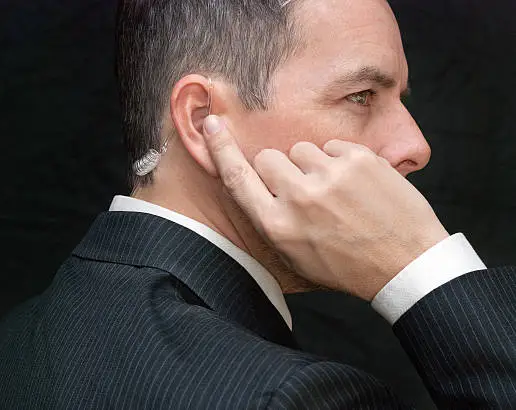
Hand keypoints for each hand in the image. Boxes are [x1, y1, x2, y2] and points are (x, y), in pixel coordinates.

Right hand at [202, 115, 448, 300]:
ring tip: (336, 192)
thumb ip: (271, 218)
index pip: (237, 178)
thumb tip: (256, 179)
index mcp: (278, 225)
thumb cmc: (346, 264)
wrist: (405, 263)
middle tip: (304, 189)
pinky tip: (356, 185)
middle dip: (281, 169)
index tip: (212, 124)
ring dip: (312, 165)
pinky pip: (332, 145)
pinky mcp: (358, 159)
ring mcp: (330, 175)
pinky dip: (340, 160)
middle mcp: (298, 198)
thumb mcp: (295, 255)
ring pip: (301, 149)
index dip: (221, 149)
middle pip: (269, 158)